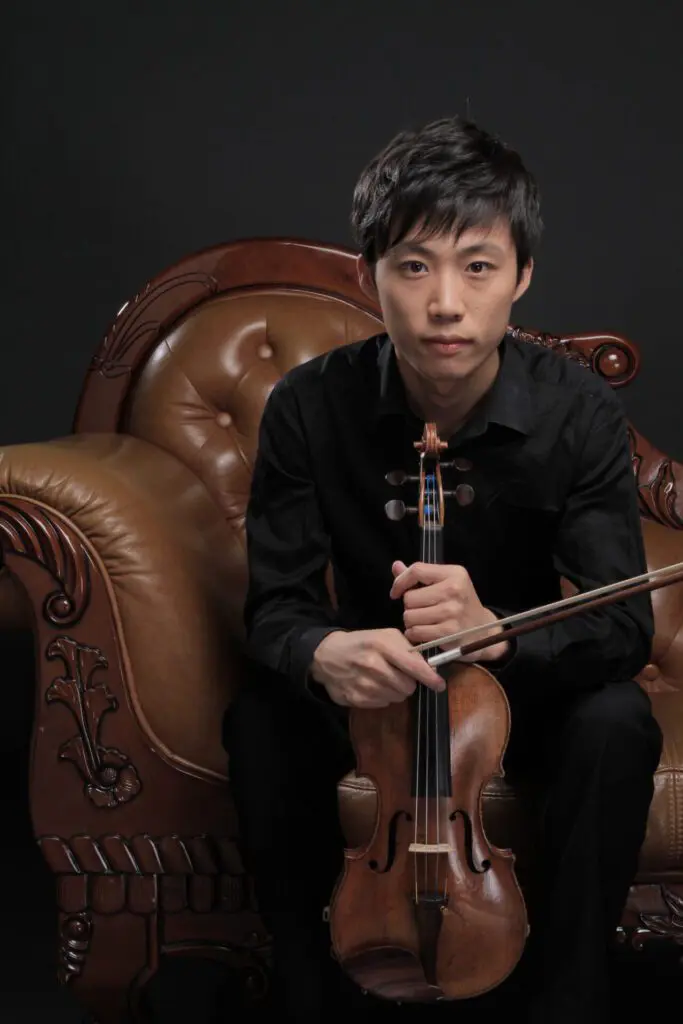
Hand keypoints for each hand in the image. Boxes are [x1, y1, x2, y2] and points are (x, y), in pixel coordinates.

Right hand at [310, 628, 445, 707]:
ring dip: (396, 690)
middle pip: (408, 686)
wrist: (328, 655)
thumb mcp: (384, 636)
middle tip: (399, 674)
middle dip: (409, 682)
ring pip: (397, 697)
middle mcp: (373, 665)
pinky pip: (383, 703)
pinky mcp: (356, 698)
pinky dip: (383, 696)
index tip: (439, 685)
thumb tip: (430, 669)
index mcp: (382, 645)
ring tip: (383, 679)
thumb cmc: (362, 643)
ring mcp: (364, 684)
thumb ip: (408, 650)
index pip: (413, 666)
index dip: (430, 678)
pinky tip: (372, 685)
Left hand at [390, 561, 509, 663]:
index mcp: (454, 573)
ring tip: (424, 621)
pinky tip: (425, 632)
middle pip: (409, 598)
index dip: (400, 582)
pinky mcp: (449, 631)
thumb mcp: (445, 584)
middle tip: (422, 610)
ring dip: (412, 622)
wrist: (484, 631)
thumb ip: (420, 576)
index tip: (395, 592)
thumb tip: (396, 565)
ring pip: (409, 616)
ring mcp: (452, 611)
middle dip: (410, 606)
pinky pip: (416, 632)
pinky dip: (415, 634)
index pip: (417, 570)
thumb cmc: (460, 604)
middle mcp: (454, 590)